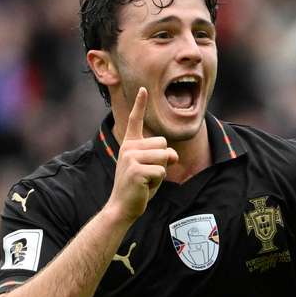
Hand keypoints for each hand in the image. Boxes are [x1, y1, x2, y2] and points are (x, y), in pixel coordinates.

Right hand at [107, 87, 178, 222]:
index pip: (135, 120)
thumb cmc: (139, 188)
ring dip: (161, 172)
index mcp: (130, 144)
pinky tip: (145, 186)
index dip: (140, 104)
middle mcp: (128, 147)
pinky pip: (161, 170)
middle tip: (148, 174)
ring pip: (164, 156)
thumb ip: (163, 156)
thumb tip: (172, 154)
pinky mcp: (136, 170)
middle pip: (163, 143)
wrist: (123, 207)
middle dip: (163, 160)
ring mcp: (130, 158)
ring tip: (147, 180)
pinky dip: (158, 181)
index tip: (143, 89)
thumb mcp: (153, 168)